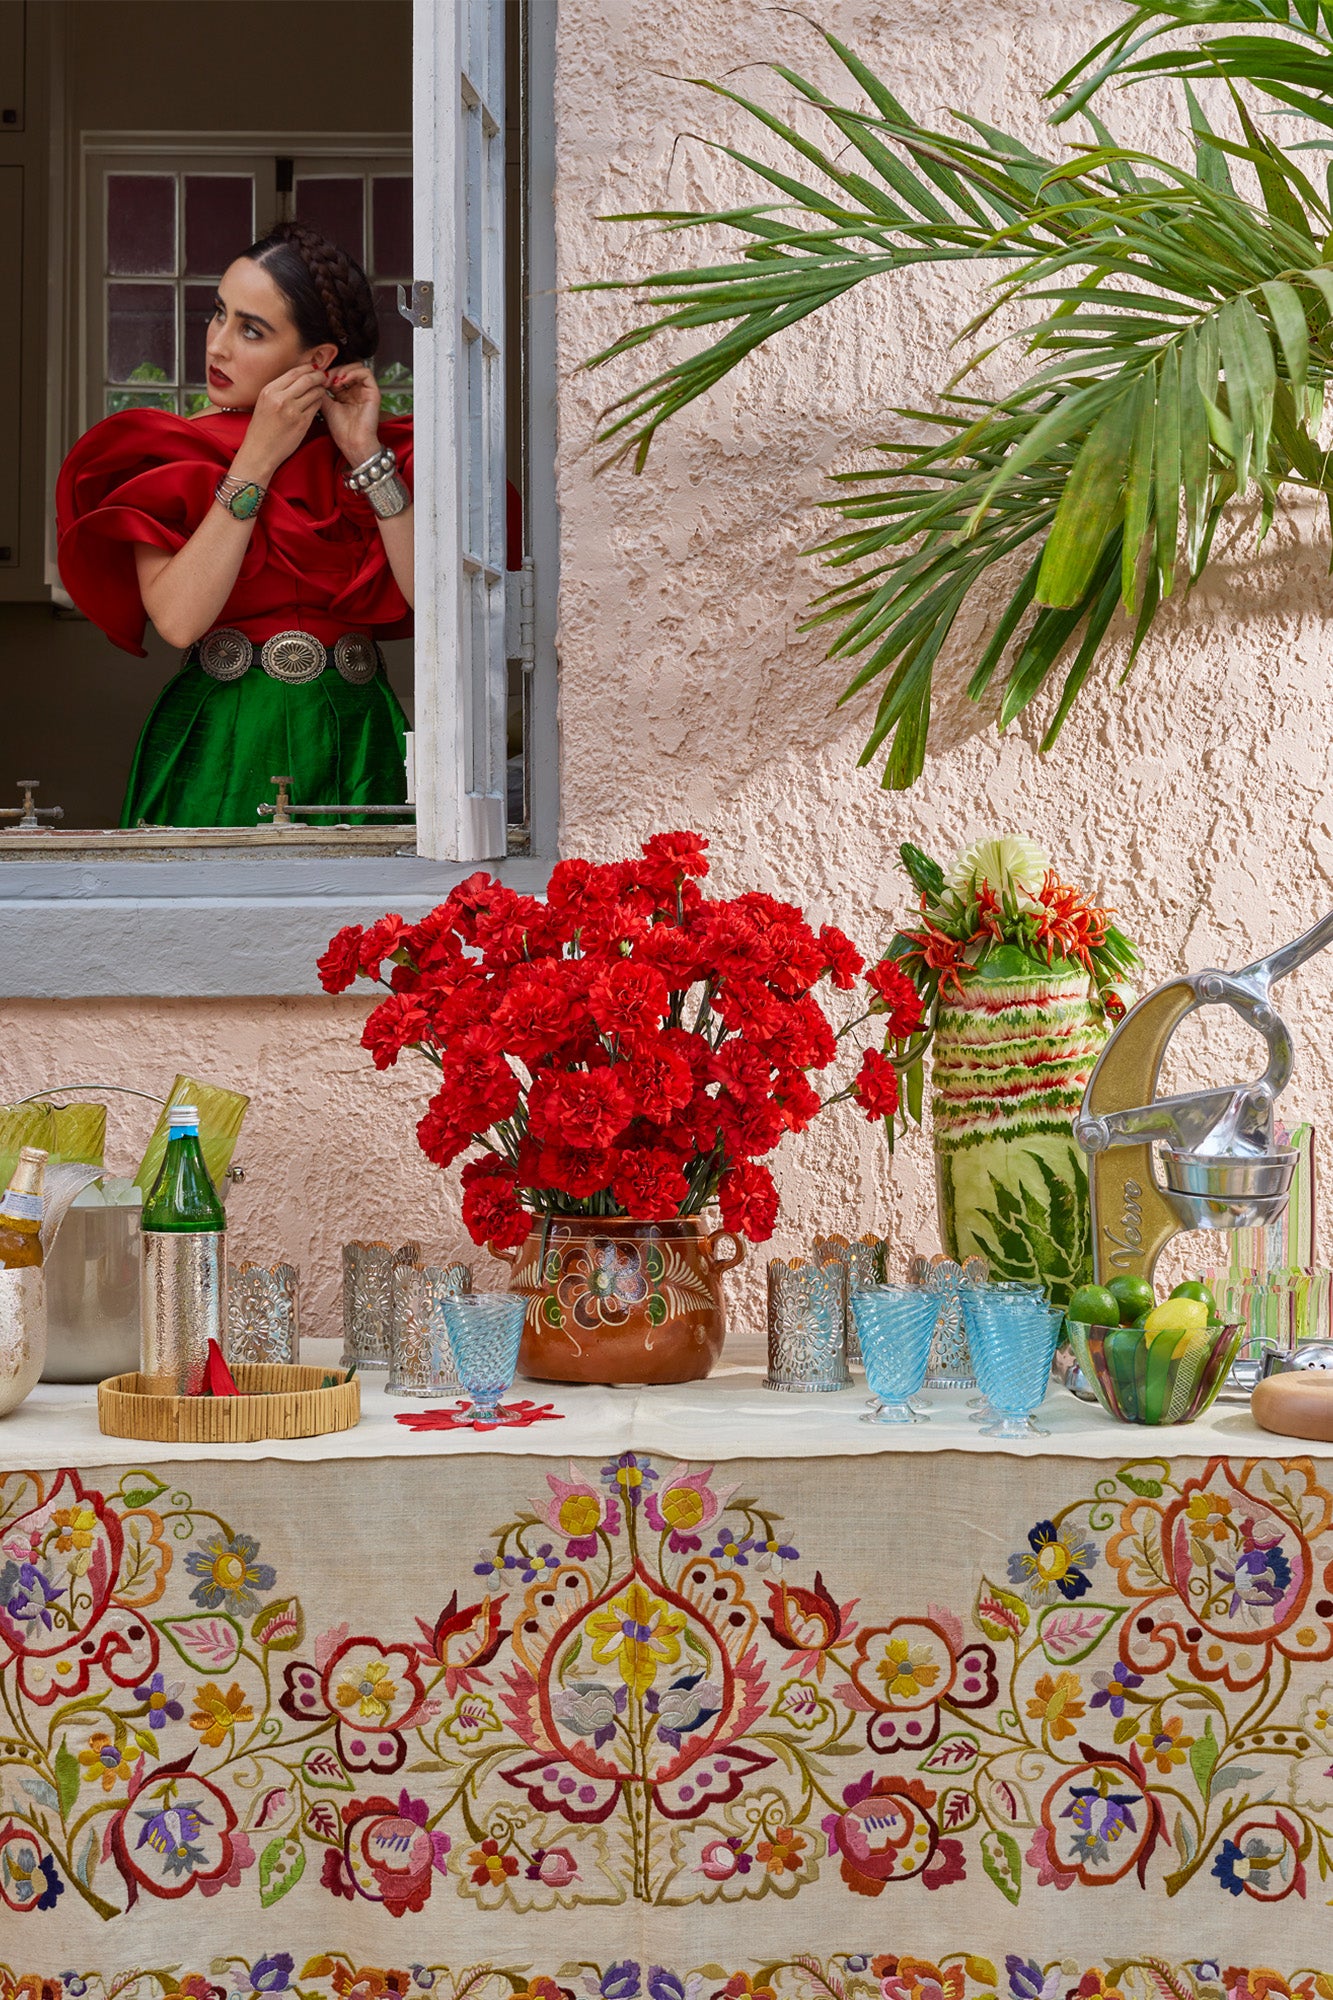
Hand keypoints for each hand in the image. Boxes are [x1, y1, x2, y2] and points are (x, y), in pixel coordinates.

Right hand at [235, 364, 328, 479]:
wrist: (260, 452)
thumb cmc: (262, 429)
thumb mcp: (265, 402)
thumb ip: (279, 389)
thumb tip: (298, 377)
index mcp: (270, 390)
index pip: (294, 372)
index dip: (308, 368)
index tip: (314, 368)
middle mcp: (280, 398)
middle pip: (307, 379)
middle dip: (319, 376)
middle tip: (324, 376)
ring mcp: (292, 411)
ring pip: (315, 392)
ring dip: (321, 390)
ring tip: (321, 390)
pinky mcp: (302, 423)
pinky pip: (316, 407)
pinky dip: (319, 403)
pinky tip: (317, 403)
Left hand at [324, 363, 382, 466]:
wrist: (352, 443)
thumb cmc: (342, 430)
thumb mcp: (326, 406)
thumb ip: (322, 392)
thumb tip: (314, 378)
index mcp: (346, 394)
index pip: (338, 374)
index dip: (328, 373)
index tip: (318, 380)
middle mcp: (356, 391)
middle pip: (347, 368)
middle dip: (334, 370)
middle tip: (325, 379)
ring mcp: (365, 391)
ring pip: (357, 367)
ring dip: (343, 370)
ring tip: (334, 380)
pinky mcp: (374, 393)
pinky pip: (366, 373)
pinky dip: (353, 373)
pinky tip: (343, 381)